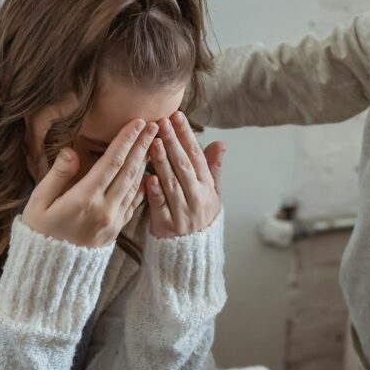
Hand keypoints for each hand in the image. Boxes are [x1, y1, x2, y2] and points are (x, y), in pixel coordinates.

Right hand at [22, 119, 157, 246]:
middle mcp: (104, 209)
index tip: (138, 122)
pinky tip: (149, 173)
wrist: (49, 271)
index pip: (112, 163)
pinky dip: (144, 185)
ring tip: (155, 142)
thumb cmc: (39, 232)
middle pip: (129, 171)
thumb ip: (57, 175)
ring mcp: (114, 221)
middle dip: (143, 145)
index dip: (126, 140)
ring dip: (146, 162)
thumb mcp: (39, 202)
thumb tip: (71, 151)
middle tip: (156, 125)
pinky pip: (135, 203)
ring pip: (136, 186)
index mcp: (85, 199)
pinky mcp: (116, 230)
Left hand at [145, 111, 224, 237]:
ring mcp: (182, 213)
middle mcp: (196, 198)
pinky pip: (160, 206)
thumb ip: (213, 168)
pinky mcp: (166, 226)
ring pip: (172, 183)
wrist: (192, 252)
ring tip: (153, 142)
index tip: (177, 117)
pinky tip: (148, 177)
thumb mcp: (213, 193)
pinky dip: (155, 192)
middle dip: (172, 143)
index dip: (187, 136)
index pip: (197, 156)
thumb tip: (220, 143)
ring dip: (162, 162)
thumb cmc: (200, 216)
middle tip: (162, 122)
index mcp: (206, 188)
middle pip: (183, 166)